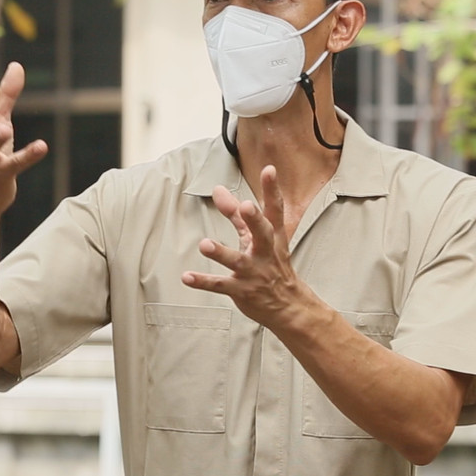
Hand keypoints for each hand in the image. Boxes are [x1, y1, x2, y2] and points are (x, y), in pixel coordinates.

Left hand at [182, 166, 312, 329]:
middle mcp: (265, 253)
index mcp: (272, 238)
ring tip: (204, 244)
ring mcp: (253, 273)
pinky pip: (220, 285)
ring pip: (237, 261)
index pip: (274, 211)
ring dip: (221, 253)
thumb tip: (218, 191)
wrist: (288, 306)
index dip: (272, 190)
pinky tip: (187, 277)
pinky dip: (203, 282)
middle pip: (262, 233)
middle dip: (255, 219)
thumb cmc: (271, 266)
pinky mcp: (241, 290)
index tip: (269, 170)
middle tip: (245, 206)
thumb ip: (237, 215)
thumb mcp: (258, 239)